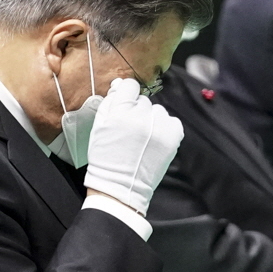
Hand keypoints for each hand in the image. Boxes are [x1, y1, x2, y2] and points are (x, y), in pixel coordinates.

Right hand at [83, 78, 183, 214]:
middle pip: (143, 100)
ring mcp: (160, 126)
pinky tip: (155, 140)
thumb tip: (120, 85)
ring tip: (143, 139)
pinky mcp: (173, 136)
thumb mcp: (99, 126)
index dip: (126, 95)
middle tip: (130, 131)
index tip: (124, 106)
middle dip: (137, 111)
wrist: (121, 186)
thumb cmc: (106, 157)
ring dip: (151, 120)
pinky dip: (164, 128)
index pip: (130, 86)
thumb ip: (109, 103)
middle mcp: (142, 116)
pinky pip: (172, 121)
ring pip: (158, 110)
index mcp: (120, 112)